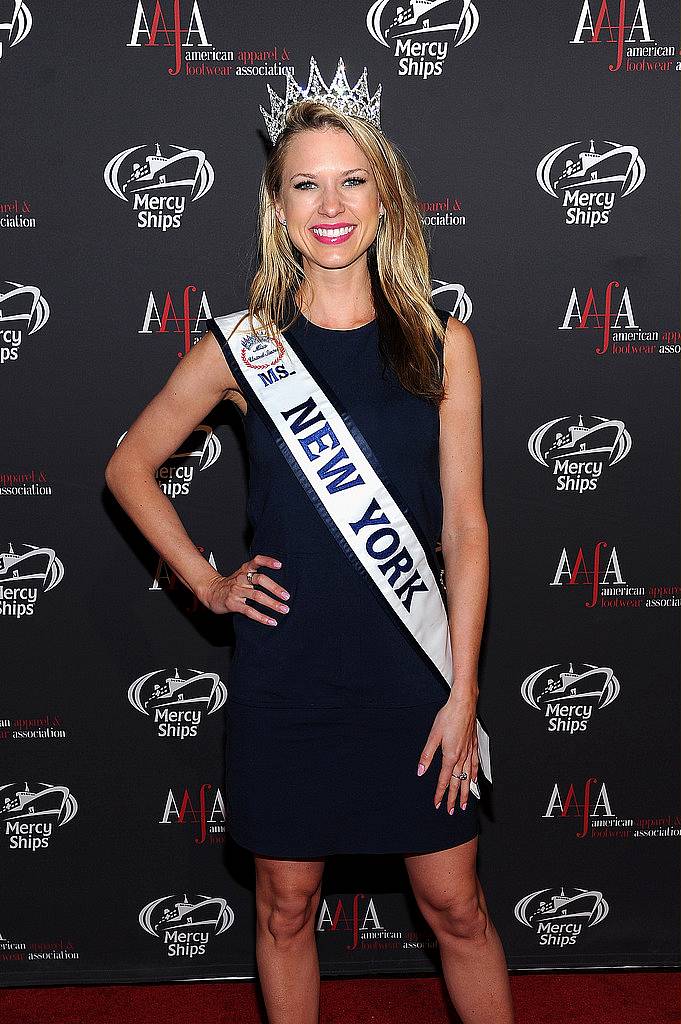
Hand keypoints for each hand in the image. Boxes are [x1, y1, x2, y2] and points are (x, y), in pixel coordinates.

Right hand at [197, 554, 288, 625]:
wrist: (210, 592)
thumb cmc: (231, 585)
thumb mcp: (241, 575)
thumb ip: (256, 575)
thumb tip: (278, 584)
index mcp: (244, 570)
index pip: (256, 561)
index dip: (267, 561)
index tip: (279, 565)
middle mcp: (241, 579)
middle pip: (260, 579)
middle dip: (275, 588)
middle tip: (286, 596)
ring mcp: (236, 591)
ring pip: (257, 596)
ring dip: (272, 604)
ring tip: (284, 609)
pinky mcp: (233, 604)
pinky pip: (249, 610)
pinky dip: (262, 617)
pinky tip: (271, 621)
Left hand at [417, 697, 478, 812]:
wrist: (464, 704)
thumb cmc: (448, 716)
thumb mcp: (433, 735)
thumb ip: (427, 755)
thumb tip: (421, 770)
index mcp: (450, 755)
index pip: (444, 780)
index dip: (440, 793)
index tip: (438, 804)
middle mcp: (462, 756)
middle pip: (457, 782)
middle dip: (454, 798)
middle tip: (452, 811)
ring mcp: (469, 751)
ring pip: (468, 776)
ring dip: (465, 791)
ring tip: (464, 803)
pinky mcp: (473, 745)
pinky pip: (475, 765)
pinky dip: (474, 775)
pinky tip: (473, 780)